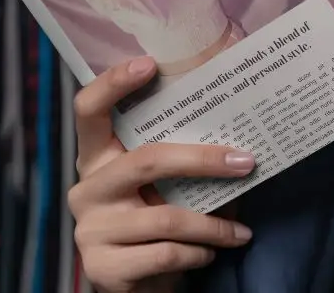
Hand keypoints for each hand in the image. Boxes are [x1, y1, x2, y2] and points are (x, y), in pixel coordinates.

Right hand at [69, 58, 254, 292]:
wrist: (132, 283)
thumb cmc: (153, 216)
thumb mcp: (158, 183)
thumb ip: (176, 152)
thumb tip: (235, 124)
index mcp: (96, 155)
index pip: (88, 108)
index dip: (113, 83)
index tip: (150, 64)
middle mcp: (87, 188)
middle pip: (148, 159)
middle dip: (204, 160)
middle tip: (246, 161)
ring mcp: (90, 229)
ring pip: (166, 217)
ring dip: (213, 224)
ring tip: (239, 230)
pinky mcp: (103, 268)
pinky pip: (165, 253)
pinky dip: (199, 252)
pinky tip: (212, 252)